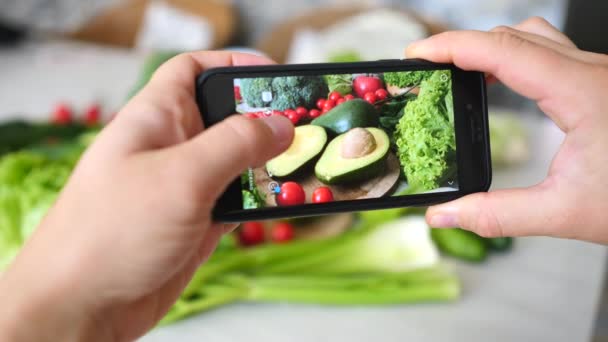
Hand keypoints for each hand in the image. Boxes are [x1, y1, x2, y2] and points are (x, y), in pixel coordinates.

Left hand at [0, 52, 292, 340]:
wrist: (82, 306)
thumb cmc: (113, 232)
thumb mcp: (182, 175)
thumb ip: (235, 144)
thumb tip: (280, 124)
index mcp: (156, 118)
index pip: (192, 70)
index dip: (232, 65)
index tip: (275, 76)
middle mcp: (171, 148)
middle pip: (224, 119)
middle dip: (262, 119)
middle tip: (302, 125)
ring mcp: (183, 187)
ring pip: (235, 163)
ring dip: (266, 164)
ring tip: (301, 165)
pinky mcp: (194, 223)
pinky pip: (236, 201)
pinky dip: (259, 200)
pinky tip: (281, 201)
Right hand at [408, 17, 607, 242]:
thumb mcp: (565, 213)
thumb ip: (497, 215)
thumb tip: (444, 216)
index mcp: (582, 92)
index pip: (502, 50)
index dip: (452, 47)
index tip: (417, 55)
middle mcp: (592, 72)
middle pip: (514, 35)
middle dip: (464, 45)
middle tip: (429, 67)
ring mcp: (598, 74)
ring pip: (535, 37)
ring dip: (491, 47)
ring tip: (459, 70)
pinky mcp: (600, 83)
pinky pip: (549, 52)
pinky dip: (513, 57)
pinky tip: (502, 82)